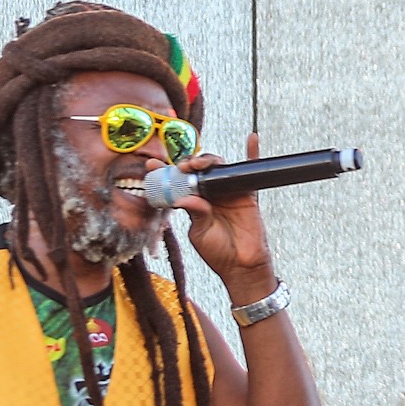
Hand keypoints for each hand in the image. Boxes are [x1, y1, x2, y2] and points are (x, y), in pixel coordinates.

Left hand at [174, 133, 276, 299]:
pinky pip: (251, 171)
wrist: (241, 267)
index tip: (151, 165)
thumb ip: (194, 213)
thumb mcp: (198, 232)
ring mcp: (229, 192)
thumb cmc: (218, 253)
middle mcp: (210, 194)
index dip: (165, 172)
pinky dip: (253, 153)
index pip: (178, 182)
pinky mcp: (247, 195)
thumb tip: (187, 197)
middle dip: (187, 164)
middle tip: (181, 168)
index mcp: (194, 202)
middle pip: (198, 170)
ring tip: (197, 164)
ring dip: (207, 160)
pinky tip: (252, 138)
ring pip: (218, 167)